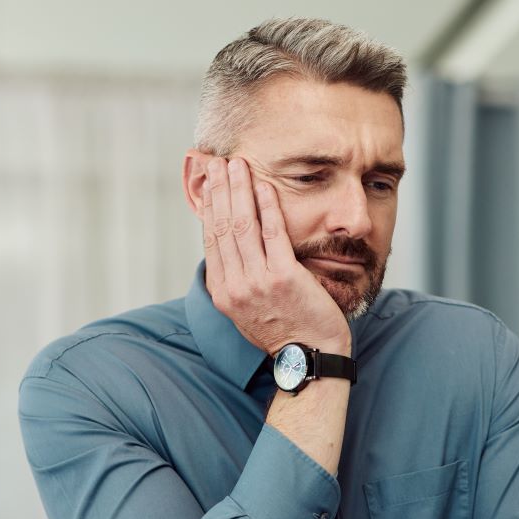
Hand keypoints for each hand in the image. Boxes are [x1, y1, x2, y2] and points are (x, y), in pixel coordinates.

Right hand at [202, 157, 350, 355]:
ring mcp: (257, 282)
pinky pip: (272, 234)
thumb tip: (231, 250)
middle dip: (219, 190)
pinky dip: (267, 206)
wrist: (309, 356)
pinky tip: (265, 187)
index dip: (210, 206)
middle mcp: (234, 287)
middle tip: (218, 162)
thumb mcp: (248, 310)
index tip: (210, 183)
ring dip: (239, 190)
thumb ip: (237, 280)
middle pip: (222, 227)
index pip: (211, 239)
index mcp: (223, 292)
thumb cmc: (284, 331)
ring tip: (238, 165)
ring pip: (242, 226)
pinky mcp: (283, 278)